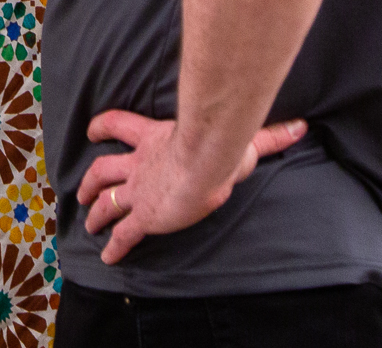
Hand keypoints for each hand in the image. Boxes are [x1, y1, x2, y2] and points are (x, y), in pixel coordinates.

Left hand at [76, 110, 307, 264]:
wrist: (205, 162)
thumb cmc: (221, 145)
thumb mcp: (242, 137)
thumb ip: (269, 135)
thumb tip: (299, 127)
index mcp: (154, 139)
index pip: (119, 125)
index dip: (102, 126)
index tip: (92, 130)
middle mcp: (140, 165)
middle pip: (104, 170)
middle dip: (91, 182)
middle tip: (82, 191)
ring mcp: (140, 191)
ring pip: (105, 200)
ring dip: (95, 211)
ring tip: (89, 222)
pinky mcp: (145, 216)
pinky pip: (124, 234)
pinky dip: (114, 246)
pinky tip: (108, 257)